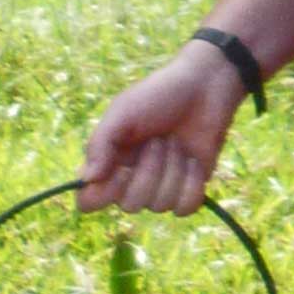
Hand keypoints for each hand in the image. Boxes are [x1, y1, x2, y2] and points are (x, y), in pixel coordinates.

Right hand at [79, 44, 243, 214]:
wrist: (205, 86)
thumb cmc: (158, 96)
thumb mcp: (122, 111)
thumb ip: (101, 143)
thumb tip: (87, 179)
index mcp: (109, 163)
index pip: (89, 201)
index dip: (101, 196)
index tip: (119, 170)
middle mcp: (131, 180)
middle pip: (130, 205)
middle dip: (149, 171)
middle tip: (159, 139)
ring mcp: (161, 187)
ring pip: (160, 205)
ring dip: (173, 170)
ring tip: (177, 141)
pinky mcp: (189, 188)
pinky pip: (186, 207)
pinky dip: (192, 183)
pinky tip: (194, 160)